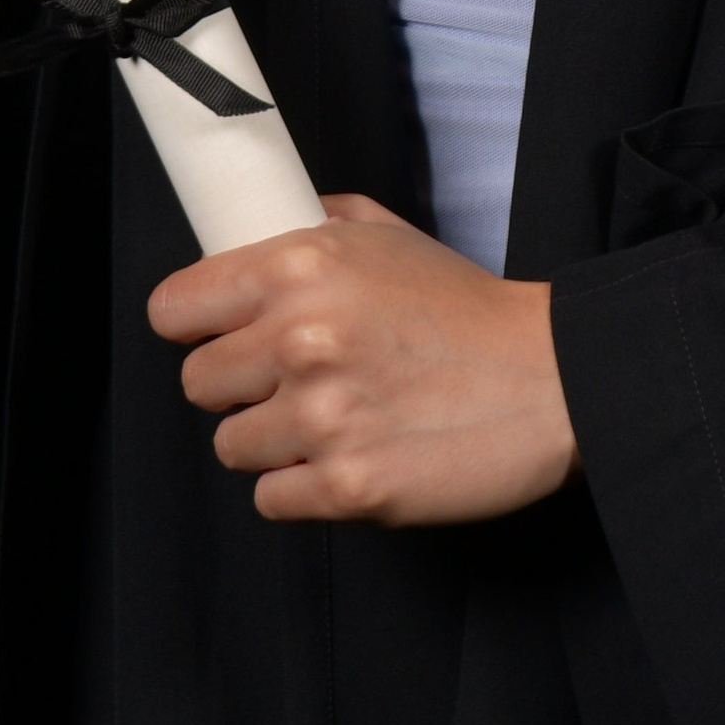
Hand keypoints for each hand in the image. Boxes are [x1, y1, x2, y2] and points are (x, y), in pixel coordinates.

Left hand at [149, 197, 578, 526]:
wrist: (550, 377)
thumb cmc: (470, 308)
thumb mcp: (390, 235)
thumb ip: (315, 225)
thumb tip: (254, 231)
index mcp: (300, 267)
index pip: (174, 308)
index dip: (195, 324)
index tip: (215, 334)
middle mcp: (300, 339)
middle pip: (197, 383)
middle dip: (239, 385)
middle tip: (292, 380)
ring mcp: (322, 418)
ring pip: (232, 446)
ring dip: (273, 439)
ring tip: (332, 420)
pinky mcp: (348, 487)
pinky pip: (271, 499)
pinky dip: (303, 487)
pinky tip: (349, 458)